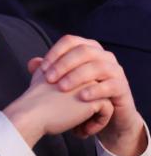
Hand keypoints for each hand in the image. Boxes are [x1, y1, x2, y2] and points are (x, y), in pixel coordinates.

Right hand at [4, 62, 111, 148]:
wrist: (32, 113)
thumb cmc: (34, 100)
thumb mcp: (39, 75)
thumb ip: (45, 66)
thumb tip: (39, 62)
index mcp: (71, 63)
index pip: (87, 81)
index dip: (79, 96)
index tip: (65, 109)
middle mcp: (84, 69)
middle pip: (97, 89)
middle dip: (89, 106)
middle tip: (72, 120)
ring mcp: (92, 83)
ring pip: (104, 99)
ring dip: (95, 116)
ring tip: (80, 127)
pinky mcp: (97, 98)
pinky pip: (108, 110)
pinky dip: (98, 123)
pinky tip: (82, 129)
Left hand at [38, 35, 146, 155]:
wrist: (104, 114)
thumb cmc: (79, 93)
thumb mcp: (64, 81)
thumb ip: (49, 71)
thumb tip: (32, 63)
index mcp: (88, 48)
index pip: (70, 41)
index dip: (55, 52)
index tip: (42, 69)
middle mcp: (103, 55)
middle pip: (83, 51)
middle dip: (64, 64)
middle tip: (49, 79)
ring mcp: (114, 70)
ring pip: (97, 66)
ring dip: (77, 76)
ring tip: (62, 88)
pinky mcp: (122, 87)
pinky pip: (110, 85)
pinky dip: (95, 90)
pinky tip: (81, 97)